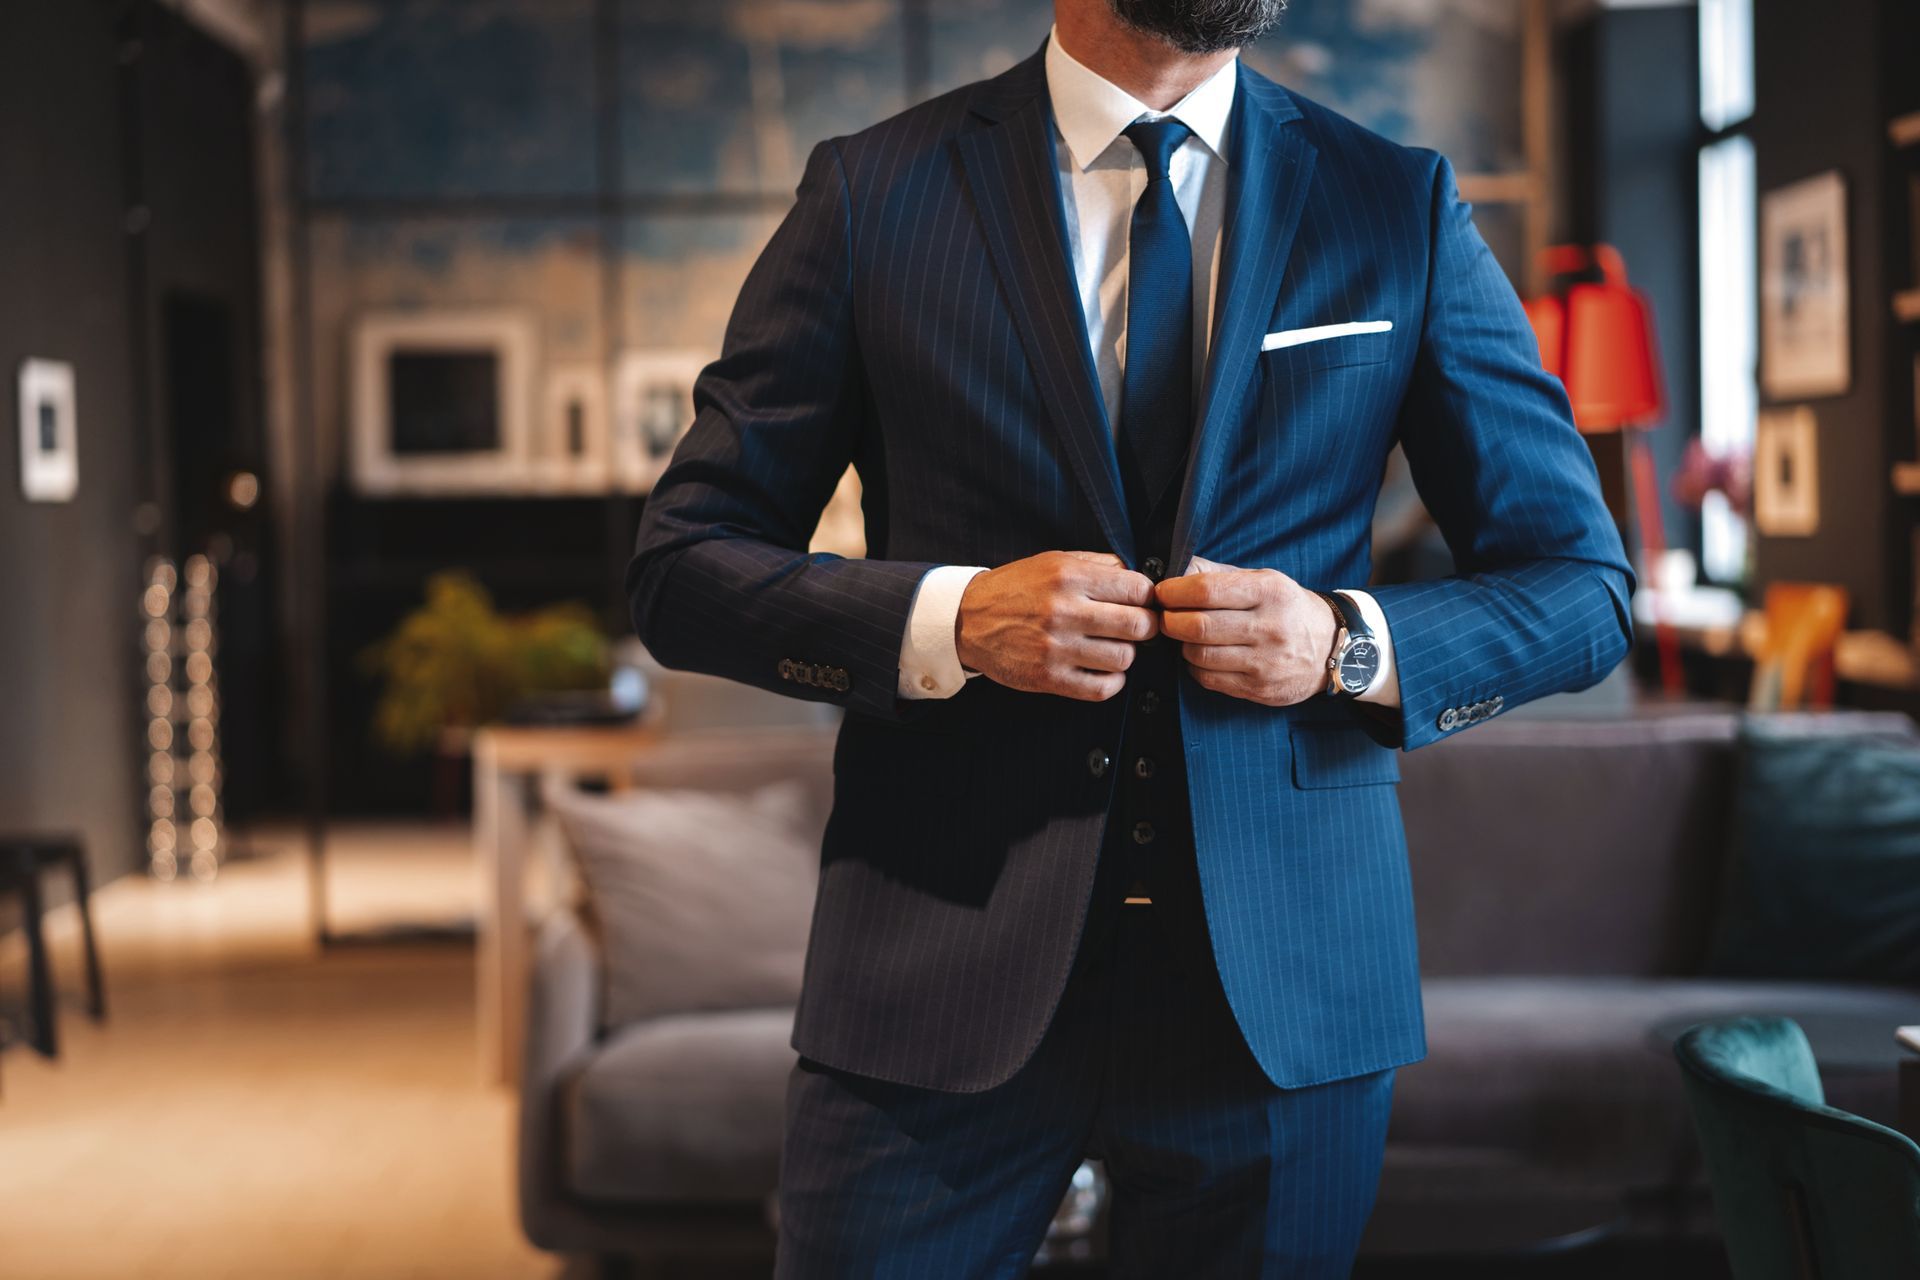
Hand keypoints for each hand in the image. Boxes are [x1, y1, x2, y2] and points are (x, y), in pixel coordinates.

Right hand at [956, 551, 1158, 701]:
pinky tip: (1102, 670)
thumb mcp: (1053, 561)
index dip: (1147, 597)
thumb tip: (1139, 577)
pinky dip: (1112, 681)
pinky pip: (1102, 688)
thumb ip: (1098, 564)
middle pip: (1139, 626)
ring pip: (1124, 658)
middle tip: (1136, 627)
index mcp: (1068, 577)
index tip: (1141, 602)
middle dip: (1146, 627)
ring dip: (1125, 654)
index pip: (1137, 589)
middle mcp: (1063, 611)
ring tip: (1112, 647)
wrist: (967, 619)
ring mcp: (1056, 648)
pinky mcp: (1048, 677)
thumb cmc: (1016, 588)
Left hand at [1156, 558, 1335, 706]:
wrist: (1333, 648)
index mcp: (1269, 591)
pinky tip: (1202, 656)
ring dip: (1182, 645)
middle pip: (1198, 626)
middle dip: (1170, 621)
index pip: (1206, 590)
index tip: (1163, 593)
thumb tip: (1175, 569)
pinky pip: (1209, 679)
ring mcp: (1266, 662)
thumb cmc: (1287, 608)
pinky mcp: (1260, 689)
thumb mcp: (1263, 580)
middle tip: (1165, 617)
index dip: (1174, 592)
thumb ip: (1218, 574)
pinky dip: (1196, 667)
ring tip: (1185, 636)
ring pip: (1199, 655)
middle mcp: (1270, 627)